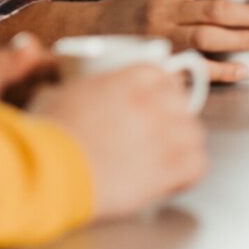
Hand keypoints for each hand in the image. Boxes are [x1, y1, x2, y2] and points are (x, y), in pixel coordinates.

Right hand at [28, 64, 206, 220]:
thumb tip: (74, 89)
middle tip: (161, 126)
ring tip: (168, 152)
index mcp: (126, 80)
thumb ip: (80, 88)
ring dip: (183, 141)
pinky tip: (174, 175)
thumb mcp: (59, 92)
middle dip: (173, 113)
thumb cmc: (51, 132)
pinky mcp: (165, 171)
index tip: (157, 95)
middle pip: (181, 102)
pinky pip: (197, 165)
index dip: (161, 86)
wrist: (52, 168)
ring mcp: (161, 136)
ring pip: (193, 133)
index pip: (161, 73)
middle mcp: (149, 103)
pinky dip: (189, 170)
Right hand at [93, 0, 248, 82]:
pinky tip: (242, 70)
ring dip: (238, 40)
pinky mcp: (162, 58)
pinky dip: (224, 70)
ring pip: (209, 37)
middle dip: (248, 15)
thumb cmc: (133, 6)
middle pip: (216, 10)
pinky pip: (198, 66)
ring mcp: (163, 35)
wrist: (97, 28)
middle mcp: (165, 8)